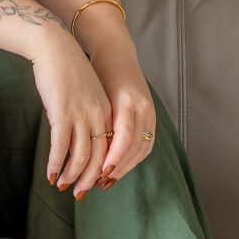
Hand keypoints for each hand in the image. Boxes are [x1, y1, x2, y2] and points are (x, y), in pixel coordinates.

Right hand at [29, 26, 113, 196]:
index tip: (96, 183)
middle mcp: (99, 115)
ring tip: (62, 186)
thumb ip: (89, 114)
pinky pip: (61, 147)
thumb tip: (83, 137)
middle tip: (80, 194)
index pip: (113, 149)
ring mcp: (81, 115)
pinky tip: (50, 174)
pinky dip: (56, 164)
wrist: (54, 47)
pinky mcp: (62, 113)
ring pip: (81, 156)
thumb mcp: (86, 93)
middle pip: (99, 157)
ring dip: (72, 175)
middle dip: (89, 179)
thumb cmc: (67, 70)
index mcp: (108, 111)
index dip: (104, 169)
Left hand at [96, 58, 157, 185]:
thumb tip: (86, 151)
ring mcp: (150, 112)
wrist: (116, 54)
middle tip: (96, 184)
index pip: (124, 137)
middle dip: (117, 169)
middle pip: (134, 147)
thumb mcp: (95, 93)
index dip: (113, 158)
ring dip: (124, 168)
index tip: (99, 174)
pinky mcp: (152, 116)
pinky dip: (133, 160)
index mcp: (127, 100)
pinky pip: (146, 145)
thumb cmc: (99, 73)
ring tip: (105, 181)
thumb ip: (97, 118)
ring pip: (142, 149)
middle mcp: (142, 107)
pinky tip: (118, 169)